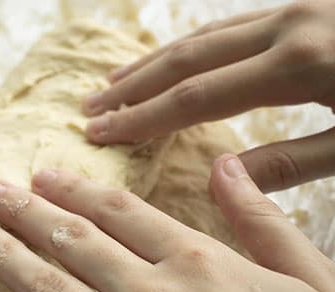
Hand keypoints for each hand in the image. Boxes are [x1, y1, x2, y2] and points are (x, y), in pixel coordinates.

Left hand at [0, 156, 334, 291]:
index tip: (42, 176)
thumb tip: (228, 165)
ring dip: (0, 253)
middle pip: (70, 241)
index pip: (118, 213)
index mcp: (198, 263)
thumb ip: (260, 219)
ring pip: (46, 288)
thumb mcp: (310, 279)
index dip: (73, 190)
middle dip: (21, 211)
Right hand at [82, 1, 334, 192]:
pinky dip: (191, 45)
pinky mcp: (302, 8)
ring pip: (204, 36)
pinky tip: (172, 58)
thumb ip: (294, 161)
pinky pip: (230, 26)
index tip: (99, 134)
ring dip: (154, 61)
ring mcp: (293, 11)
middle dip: (132, 86)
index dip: (142, 117)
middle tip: (89, 108)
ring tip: (114, 82)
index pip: (197, 96)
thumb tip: (222, 174)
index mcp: (300, 65)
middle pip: (188, 58)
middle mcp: (286, 28)